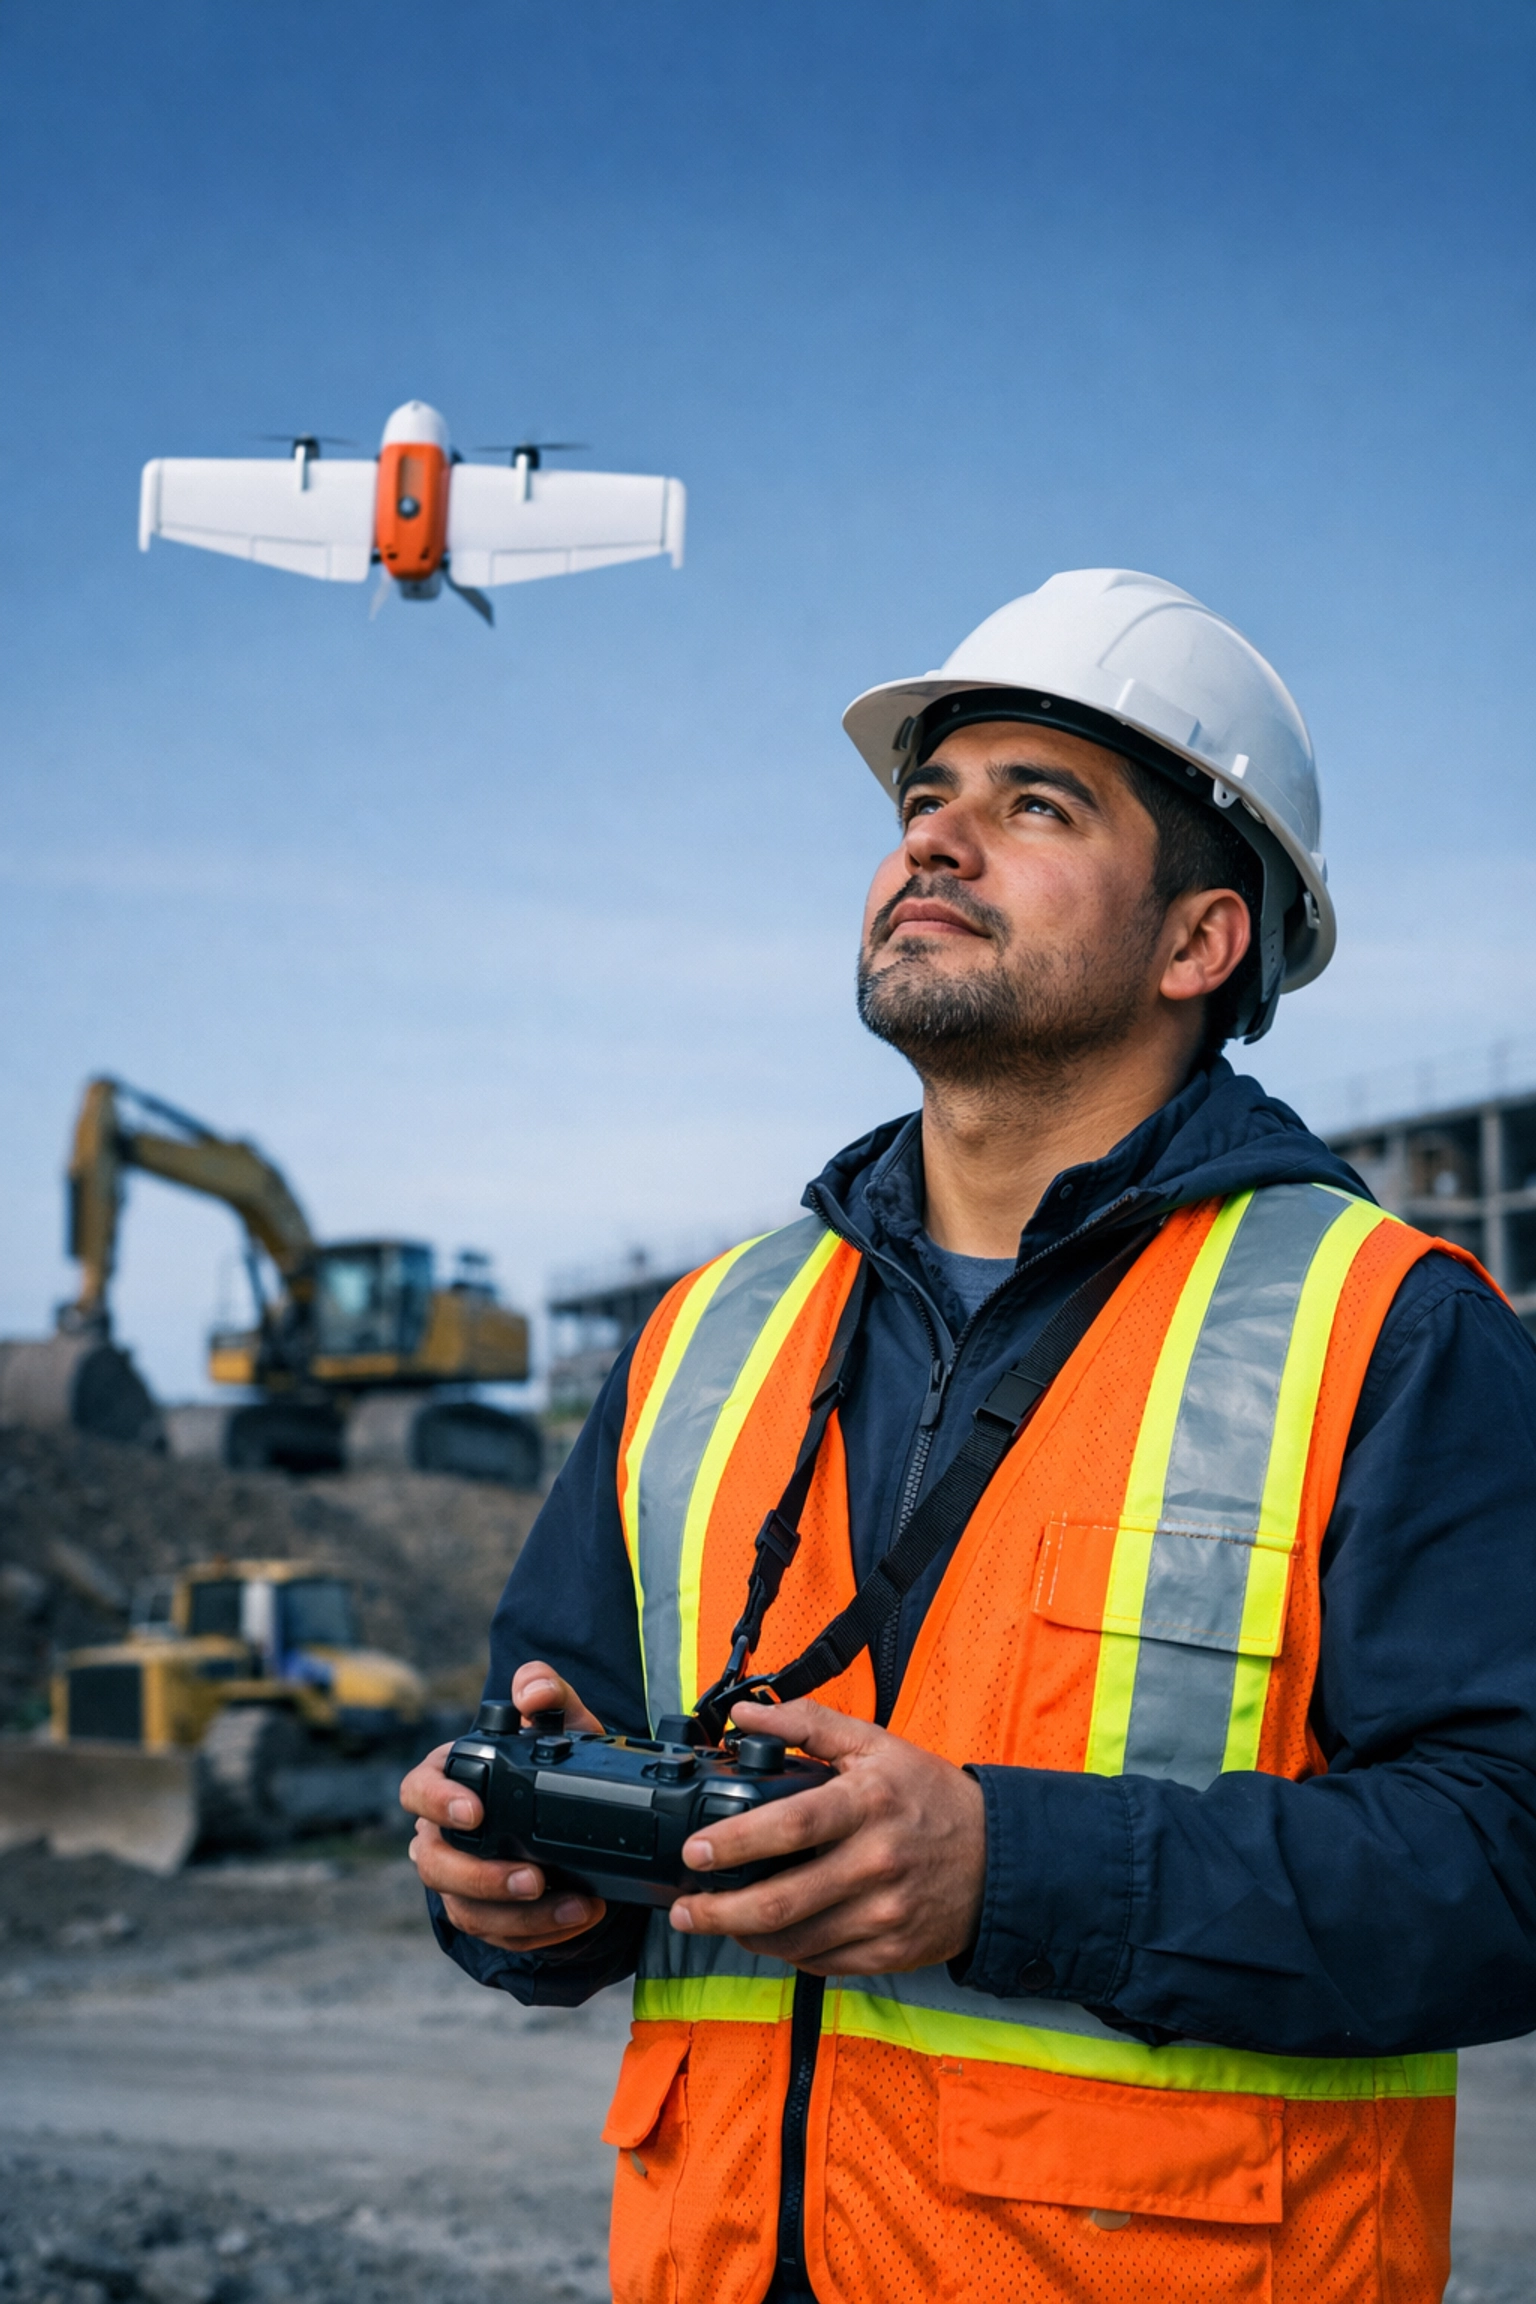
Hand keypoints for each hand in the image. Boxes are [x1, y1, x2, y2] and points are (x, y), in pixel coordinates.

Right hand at [400, 1663, 608, 1952]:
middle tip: (532, 1878)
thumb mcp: (566, 1722)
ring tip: (574, 1905)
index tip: (474, 1811)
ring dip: (519, 1915)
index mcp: (449, 1780)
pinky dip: (540, 1932)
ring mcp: (462, 1879)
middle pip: (434, 1864)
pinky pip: (500, 1936)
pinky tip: (579, 1918)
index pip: (417, 1789)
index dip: (436, 1802)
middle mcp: (444, 1834)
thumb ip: (550, 1693)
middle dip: (480, 1878)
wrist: (590, 1814)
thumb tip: (532, 1693)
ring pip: (466, 1910)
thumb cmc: (560, 1761)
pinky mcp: (487, 1915)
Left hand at [668, 1697, 985, 1975]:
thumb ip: (807, 1724)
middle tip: (684, 1909)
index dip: (736, 1842)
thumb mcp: (875, 1745)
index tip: (695, 1851)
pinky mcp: (890, 1951)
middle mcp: (876, 1862)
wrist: (996, 1859)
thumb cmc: (929, 1796)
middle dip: (720, 1911)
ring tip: (717, 1922)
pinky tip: (769, 1936)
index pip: (790, 1825)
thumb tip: (744, 1715)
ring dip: (746, 1936)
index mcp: (868, 1803)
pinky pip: (823, 1962)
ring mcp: (885, 1914)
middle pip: (783, 1900)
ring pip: (796, 1941)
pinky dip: (787, 1952)